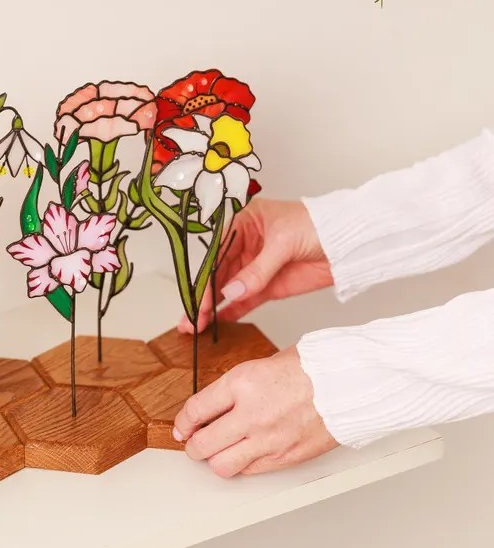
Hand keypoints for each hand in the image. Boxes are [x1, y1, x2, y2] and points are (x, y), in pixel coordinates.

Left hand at [173, 346, 337, 475]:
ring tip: (216, 451)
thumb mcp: (263, 363)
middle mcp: (250, 415)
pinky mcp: (285, 458)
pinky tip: (242, 455)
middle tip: (193, 442)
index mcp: (242, 384)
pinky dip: (240, 466)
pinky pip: (249, 471)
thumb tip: (216, 403)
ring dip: (214, 460)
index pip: (196, 411)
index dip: (183, 422)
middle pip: (202, 444)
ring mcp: (268, 440)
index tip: (182, 426)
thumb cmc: (313, 369)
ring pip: (222, 465)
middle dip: (193, 445)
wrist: (350, 384)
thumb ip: (237, 386)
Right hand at [180, 199, 332, 333]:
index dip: (205, 275)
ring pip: (229, 289)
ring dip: (215, 307)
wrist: (352, 242)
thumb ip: (257, 270)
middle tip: (194, 317)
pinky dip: (233, 311)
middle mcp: (246, 244)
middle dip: (205, 296)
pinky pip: (246, 300)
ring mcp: (257, 266)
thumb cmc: (320, 224)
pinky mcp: (270, 285)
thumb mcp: (283, 243)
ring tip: (200, 325)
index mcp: (243, 222)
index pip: (216, 251)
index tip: (198, 297)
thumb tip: (231, 292)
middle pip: (218, 273)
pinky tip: (220, 321)